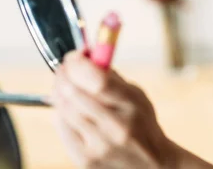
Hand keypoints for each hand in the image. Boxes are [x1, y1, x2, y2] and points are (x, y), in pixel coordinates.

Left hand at [51, 51, 174, 168]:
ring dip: (60, 91)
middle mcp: (114, 127)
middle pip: (73, 92)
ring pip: (63, 108)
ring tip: (67, 87)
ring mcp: (98, 146)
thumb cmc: (142, 126)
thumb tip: (87, 54)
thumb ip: (111, 77)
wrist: (152, 166)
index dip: (79, 64)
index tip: (75, 56)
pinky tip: (70, 109)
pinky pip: (61, 126)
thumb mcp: (137, 96)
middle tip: (66, 68)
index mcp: (131, 105)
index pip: (97, 80)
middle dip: (64, 73)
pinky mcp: (84, 160)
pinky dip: (61, 113)